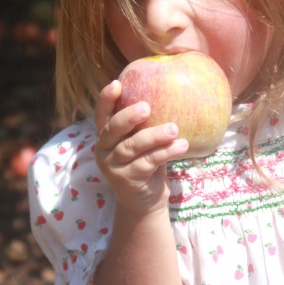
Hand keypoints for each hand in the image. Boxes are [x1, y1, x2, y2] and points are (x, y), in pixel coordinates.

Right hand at [94, 80, 188, 214]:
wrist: (145, 201)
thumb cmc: (147, 162)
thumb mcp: (143, 142)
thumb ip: (146, 125)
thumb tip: (172, 94)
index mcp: (106, 135)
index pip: (102, 114)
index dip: (106, 99)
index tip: (117, 83)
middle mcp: (104, 149)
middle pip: (112, 129)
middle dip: (128, 116)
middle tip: (146, 107)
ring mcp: (113, 166)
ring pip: (132, 147)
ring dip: (154, 136)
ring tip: (174, 129)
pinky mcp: (126, 180)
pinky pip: (147, 162)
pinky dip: (165, 153)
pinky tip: (181, 146)